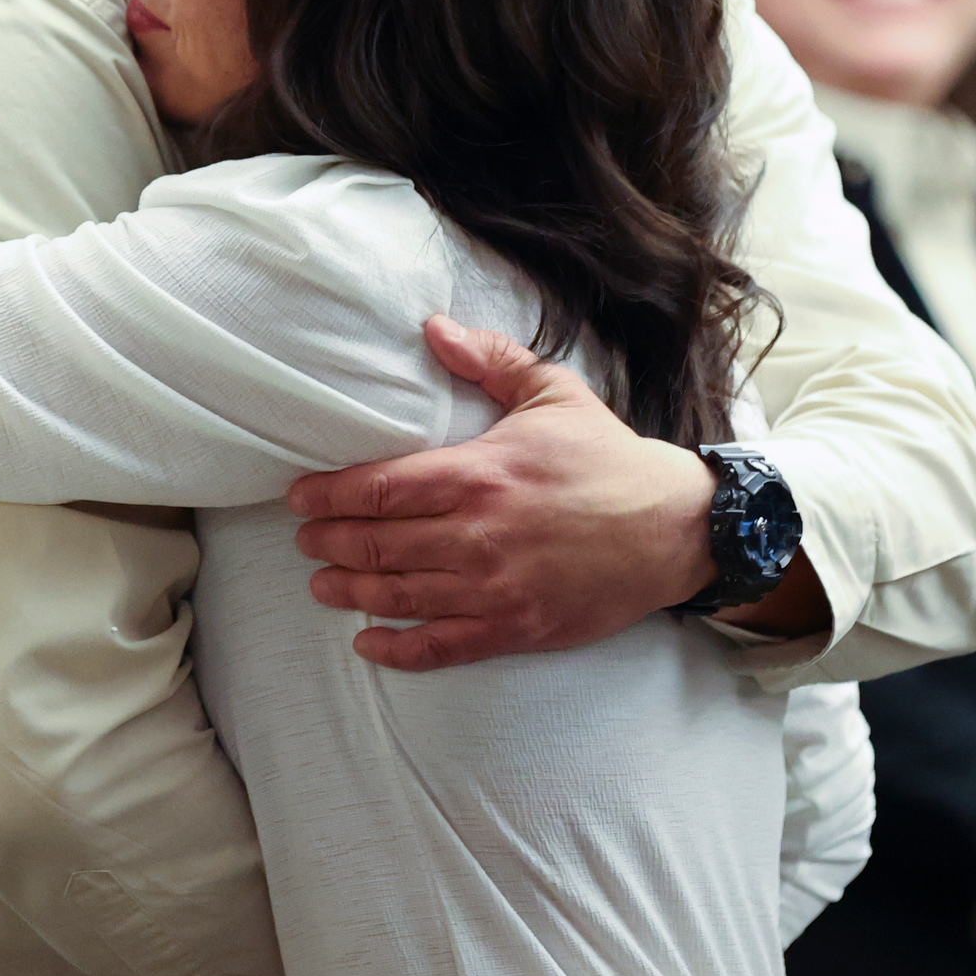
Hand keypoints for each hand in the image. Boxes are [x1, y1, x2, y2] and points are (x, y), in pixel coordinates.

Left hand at [286, 317, 722, 668]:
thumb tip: (433, 327)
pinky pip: (441, 646)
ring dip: (350, 591)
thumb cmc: (609, 459)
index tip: (300, 498)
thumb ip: (489, 359)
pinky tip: (368, 641)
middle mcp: (478, 536)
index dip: (329, 496)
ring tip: (322, 583)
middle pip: (377, 545)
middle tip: (304, 540)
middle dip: (329, 542)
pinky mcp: (516, 628)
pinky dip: (397, 648)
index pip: (380, 489)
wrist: (676, 528)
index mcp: (479, 475)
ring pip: (398, 596)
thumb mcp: (552, 393)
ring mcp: (495, 588)